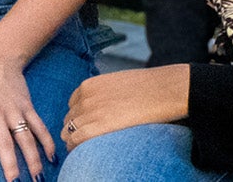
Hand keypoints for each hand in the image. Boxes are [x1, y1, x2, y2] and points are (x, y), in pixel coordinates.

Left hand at [61, 65, 189, 149]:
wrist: (165, 91)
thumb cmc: (150, 87)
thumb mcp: (120, 82)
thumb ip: (105, 93)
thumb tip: (104, 107)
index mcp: (89, 85)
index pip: (72, 105)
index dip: (80, 116)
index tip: (90, 124)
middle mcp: (85, 98)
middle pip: (69, 119)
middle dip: (77, 128)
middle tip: (90, 137)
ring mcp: (89, 113)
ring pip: (68, 132)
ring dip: (75, 139)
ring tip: (88, 146)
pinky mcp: (96, 127)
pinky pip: (76, 141)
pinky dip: (76, 147)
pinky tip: (85, 150)